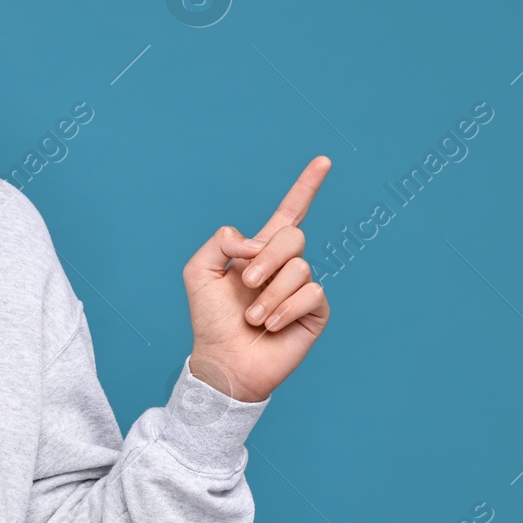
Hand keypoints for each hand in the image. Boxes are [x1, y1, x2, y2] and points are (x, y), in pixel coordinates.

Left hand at [182, 156, 331, 402]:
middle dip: (267, 259)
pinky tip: (270, 326)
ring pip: (300, 268)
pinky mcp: (315, 312)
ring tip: (254, 317)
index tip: (323, 161)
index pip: (290, 212)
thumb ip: (220, 242)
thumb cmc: (210, 319)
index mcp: (261, 251)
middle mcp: (286, 265)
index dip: (306, 186)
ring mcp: (303, 288)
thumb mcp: (199, 272)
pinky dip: (284, 309)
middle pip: (294, 236)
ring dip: (269, 294)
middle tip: (246, 284)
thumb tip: (256, 241)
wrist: (223, 361)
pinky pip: (311, 293)